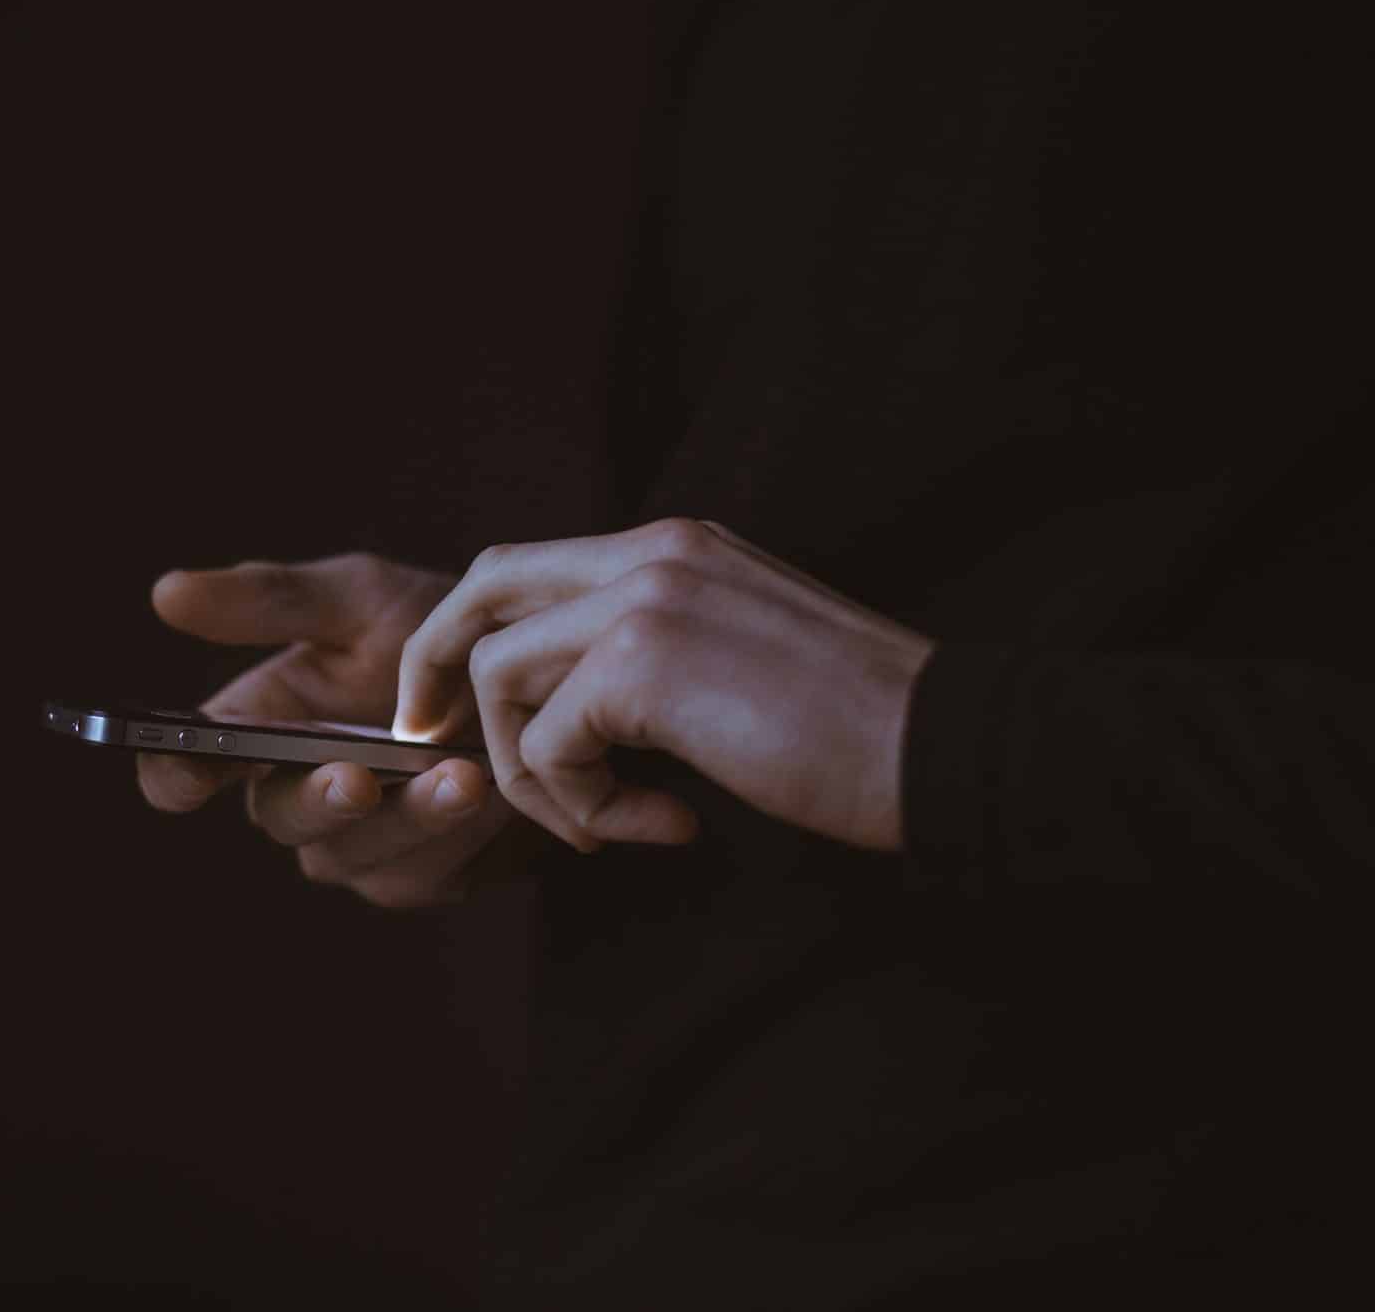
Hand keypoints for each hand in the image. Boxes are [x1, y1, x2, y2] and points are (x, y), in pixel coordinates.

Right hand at [138, 553, 515, 907]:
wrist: (537, 676)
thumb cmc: (433, 629)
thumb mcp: (359, 598)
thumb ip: (270, 600)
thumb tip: (165, 592)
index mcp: (258, 729)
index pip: (186, 768)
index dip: (175, 774)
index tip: (189, 768)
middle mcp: (295, 795)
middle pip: (279, 819)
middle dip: (320, 800)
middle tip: (358, 778)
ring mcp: (356, 844)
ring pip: (355, 855)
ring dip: (409, 819)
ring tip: (462, 776)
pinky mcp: (419, 875)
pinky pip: (424, 872)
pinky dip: (460, 834)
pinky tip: (496, 794)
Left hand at [393, 519, 936, 853]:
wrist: (944, 748)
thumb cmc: (856, 731)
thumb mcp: (738, 661)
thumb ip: (651, 659)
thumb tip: (566, 712)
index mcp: (675, 546)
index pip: (525, 566)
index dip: (469, 634)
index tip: (451, 708)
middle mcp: (652, 551)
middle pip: (483, 588)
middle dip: (436, 669)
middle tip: (430, 743)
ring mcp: (646, 597)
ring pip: (500, 674)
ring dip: (531, 770)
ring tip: (605, 823)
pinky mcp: (644, 662)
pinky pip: (549, 743)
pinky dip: (581, 806)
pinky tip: (659, 827)